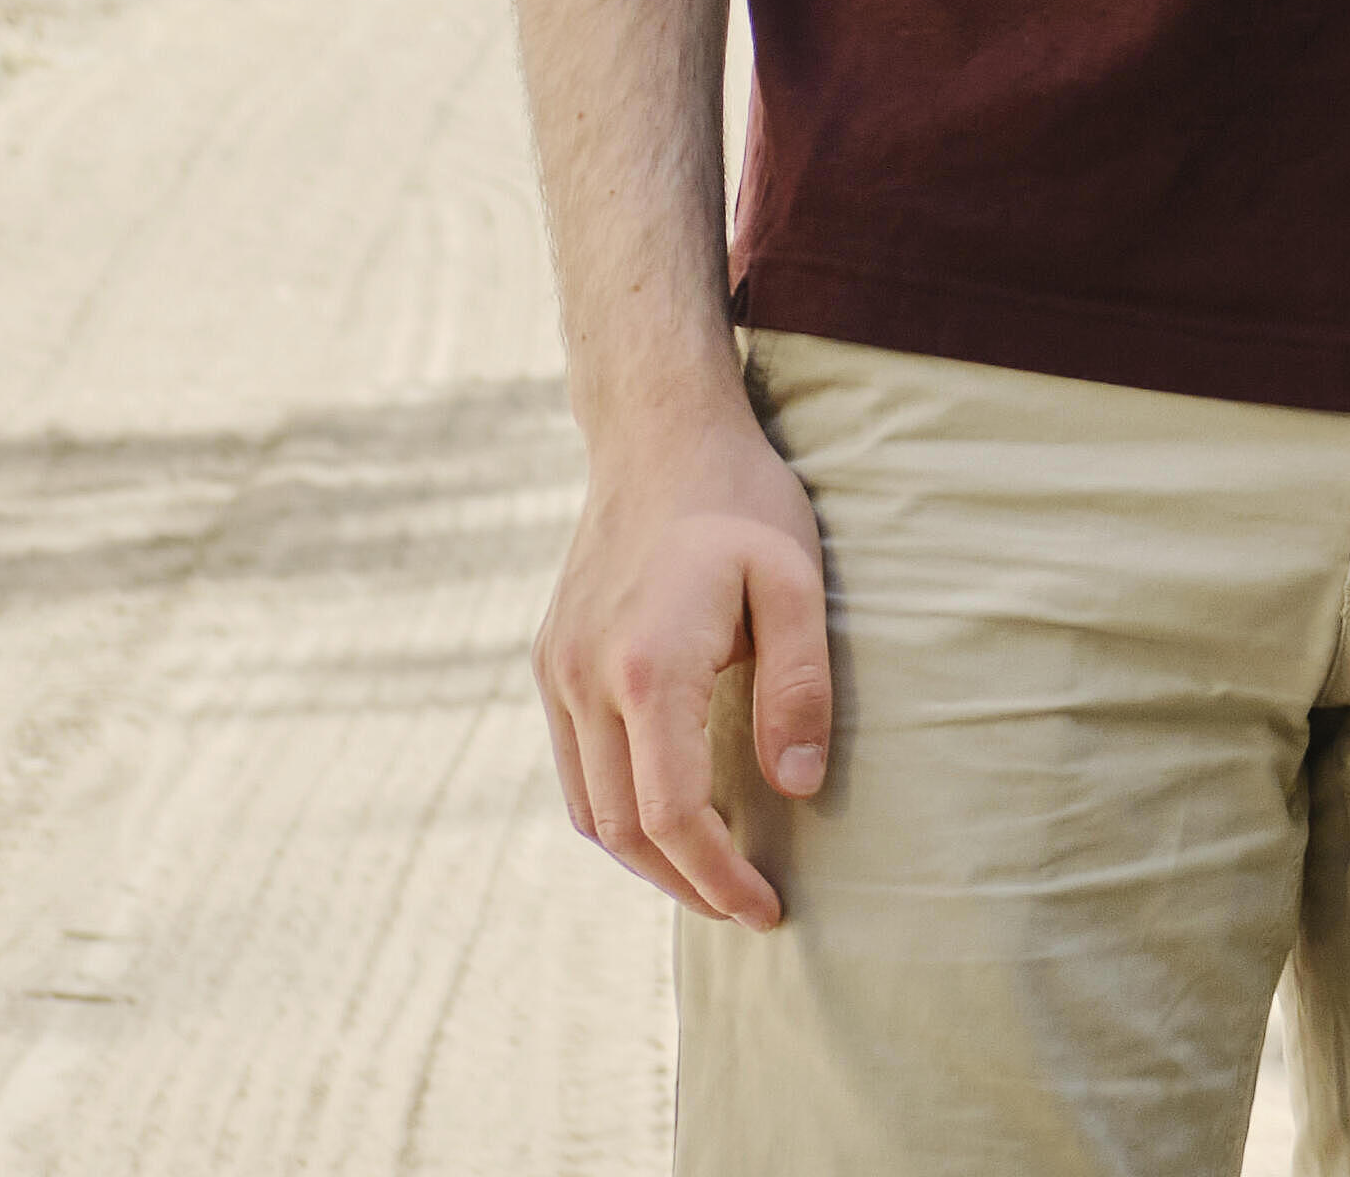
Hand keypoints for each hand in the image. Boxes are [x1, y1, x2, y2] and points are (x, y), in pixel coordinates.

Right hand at [532, 406, 832, 927]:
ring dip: (645, 857)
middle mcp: (584, 680)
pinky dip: (616, 810)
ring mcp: (556, 672)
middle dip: (683, 883)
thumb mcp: (799, 583)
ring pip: (586, 807)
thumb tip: (796, 788)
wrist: (657, 439)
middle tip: (745, 910)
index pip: (671, 813)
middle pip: (620, 828)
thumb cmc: (743, 504)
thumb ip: (799, 688)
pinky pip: (575, 766)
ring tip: (711, 877)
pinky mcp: (550, 662)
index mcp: (648, 668)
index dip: (717, 876)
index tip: (766, 911)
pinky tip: (668, 815)